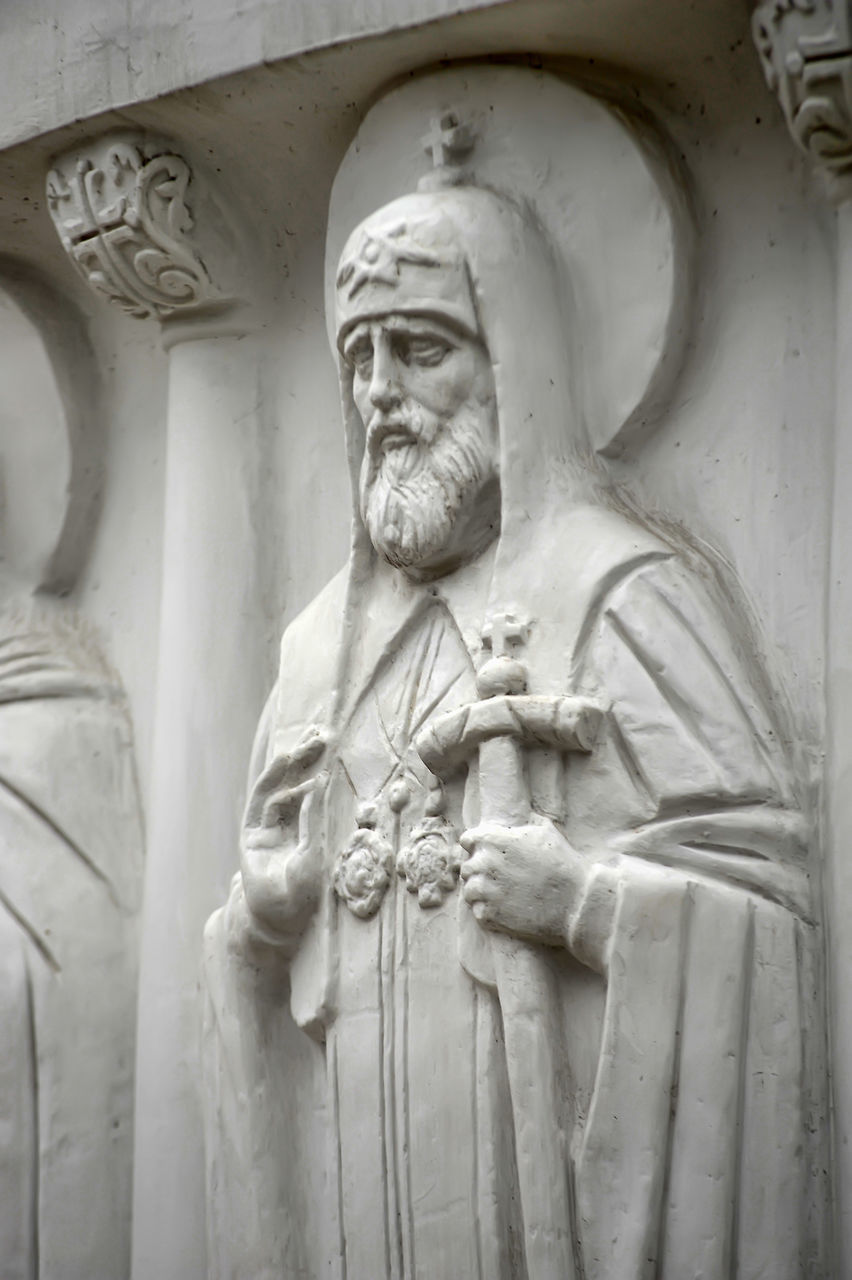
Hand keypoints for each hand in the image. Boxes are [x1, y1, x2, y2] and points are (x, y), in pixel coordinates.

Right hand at [240, 759, 328, 940]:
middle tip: (320, 736)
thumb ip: (316, 818)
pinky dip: (276, 788)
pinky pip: (263, 806)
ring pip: (276, 789)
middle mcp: (285, 826)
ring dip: (288, 768)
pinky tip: (291, 774)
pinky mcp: (252, 837)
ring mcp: (267, 830)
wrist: (278, 922)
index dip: (320, 766)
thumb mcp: (316, 852)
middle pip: (293, 782)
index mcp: (304, 828)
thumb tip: (323, 781)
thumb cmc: (303, 894)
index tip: (333, 744)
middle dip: (304, 759)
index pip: (312, 789)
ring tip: (302, 749)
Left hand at [459, 816, 589, 946]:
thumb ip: (524, 824)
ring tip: (501, 896)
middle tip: (500, 879)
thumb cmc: (563, 864)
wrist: (575, 902)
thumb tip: (522, 820)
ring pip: (469, 891)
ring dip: (482, 893)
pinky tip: (505, 910)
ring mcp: (484, 890)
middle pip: (467, 867)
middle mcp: (483, 863)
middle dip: (480, 871)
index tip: (490, 855)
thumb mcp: (545, 831)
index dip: (478, 847)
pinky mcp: (489, 915)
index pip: (467, 840)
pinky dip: (488, 912)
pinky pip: (477, 911)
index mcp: (492, 840)